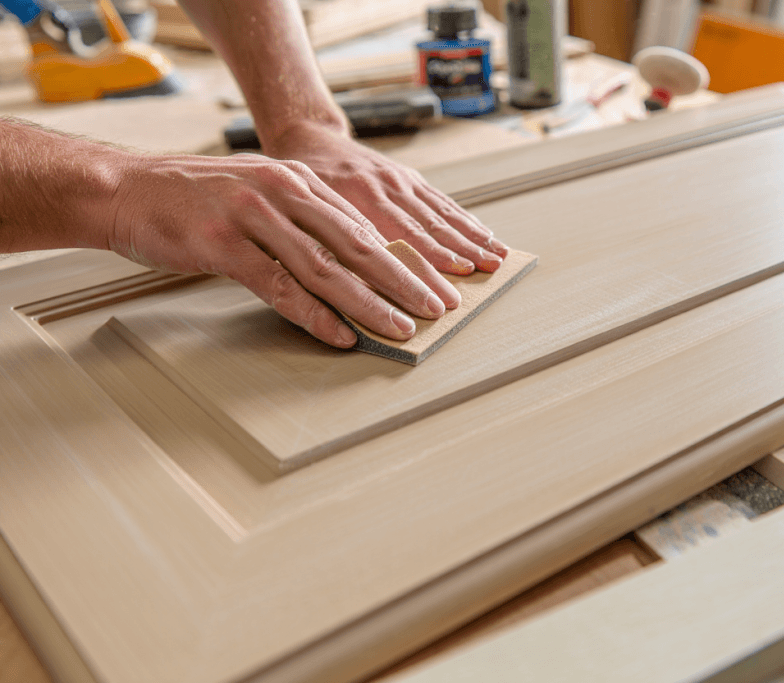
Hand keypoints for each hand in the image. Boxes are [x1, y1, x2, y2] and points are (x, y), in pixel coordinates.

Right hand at [106, 153, 461, 348]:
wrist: (125, 190)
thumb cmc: (193, 199)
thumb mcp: (258, 194)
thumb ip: (303, 219)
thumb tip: (350, 259)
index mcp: (298, 180)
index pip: (365, 225)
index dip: (405, 257)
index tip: (434, 282)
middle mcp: (283, 192)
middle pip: (358, 245)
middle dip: (404, 281)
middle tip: (436, 308)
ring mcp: (254, 216)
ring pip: (326, 268)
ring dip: (368, 304)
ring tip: (398, 328)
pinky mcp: (224, 244)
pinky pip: (280, 286)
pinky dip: (315, 315)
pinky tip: (340, 334)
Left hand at [261, 120, 508, 275]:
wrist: (308, 137)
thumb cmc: (297, 183)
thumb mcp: (297, 213)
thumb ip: (321, 246)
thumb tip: (345, 291)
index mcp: (353, 198)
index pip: (396, 240)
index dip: (423, 269)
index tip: (441, 293)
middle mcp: (381, 187)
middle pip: (426, 231)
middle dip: (456, 261)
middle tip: (479, 284)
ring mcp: (399, 180)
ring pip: (441, 214)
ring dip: (471, 239)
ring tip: (496, 260)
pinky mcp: (409, 176)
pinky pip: (442, 200)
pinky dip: (466, 219)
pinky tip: (485, 235)